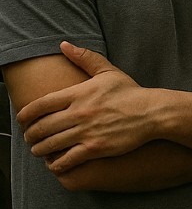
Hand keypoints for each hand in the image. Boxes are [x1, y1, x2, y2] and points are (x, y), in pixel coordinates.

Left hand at [18, 41, 155, 172]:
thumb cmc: (131, 93)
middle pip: (41, 127)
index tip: (22, 121)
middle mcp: (79, 113)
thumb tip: (63, 44)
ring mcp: (86, 131)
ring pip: (50, 145)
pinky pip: (67, 159)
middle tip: (30, 137)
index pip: (39, 105)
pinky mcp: (96, 148)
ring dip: (39, 150)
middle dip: (30, 135)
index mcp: (78, 94)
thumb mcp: (108, 72)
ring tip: (39, 151)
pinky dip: (56, 163)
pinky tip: (55, 163)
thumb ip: (84, 57)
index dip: (24, 115)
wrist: (153, 113)